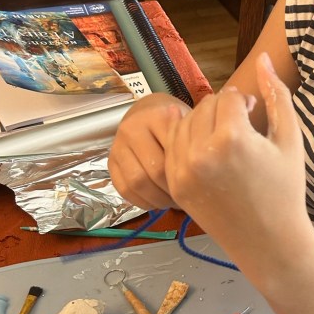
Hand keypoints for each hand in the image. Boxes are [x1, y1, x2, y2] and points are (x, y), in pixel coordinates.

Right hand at [108, 93, 189, 208]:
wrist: (148, 111)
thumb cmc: (175, 123)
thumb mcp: (190, 127)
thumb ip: (195, 144)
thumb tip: (203, 177)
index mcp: (157, 117)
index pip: (173, 156)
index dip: (186, 177)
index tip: (197, 188)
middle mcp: (132, 128)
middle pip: (154, 172)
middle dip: (172, 191)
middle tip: (185, 199)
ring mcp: (118, 145)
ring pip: (136, 183)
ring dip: (156, 199)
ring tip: (171, 201)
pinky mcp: (110, 161)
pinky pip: (123, 189)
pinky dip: (141, 201)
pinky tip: (155, 201)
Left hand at [160, 54, 310, 266]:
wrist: (269, 241)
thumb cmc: (286, 190)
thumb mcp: (290, 138)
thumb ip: (277, 94)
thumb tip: (264, 57)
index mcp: (233, 138)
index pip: (229, 97)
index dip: (245, 103)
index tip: (255, 117)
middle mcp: (202, 152)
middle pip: (205, 107)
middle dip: (222, 111)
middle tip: (240, 129)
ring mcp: (184, 170)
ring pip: (185, 123)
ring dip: (203, 124)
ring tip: (224, 141)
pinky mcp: (175, 185)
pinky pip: (173, 147)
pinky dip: (187, 143)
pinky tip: (208, 154)